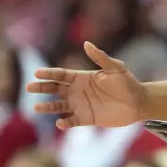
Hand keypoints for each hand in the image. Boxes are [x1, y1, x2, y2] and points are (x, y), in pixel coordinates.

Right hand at [26, 41, 145, 128]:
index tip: (37, 73)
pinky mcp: (86, 118)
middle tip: (28, 87)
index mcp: (83, 77)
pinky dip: (64, 123)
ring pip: (58, 106)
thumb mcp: (116, 68)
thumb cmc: (128, 83)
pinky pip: (71, 121)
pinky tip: (60, 123)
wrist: (138, 102)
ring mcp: (81, 105)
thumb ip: (100, 57)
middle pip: (55, 89)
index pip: (61, 75)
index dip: (49, 73)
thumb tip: (86, 43)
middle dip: (41, 88)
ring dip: (47, 107)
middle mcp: (78, 91)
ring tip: (36, 108)